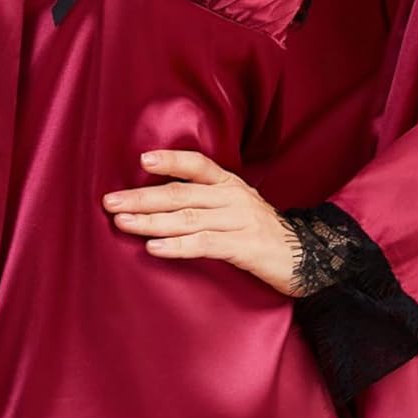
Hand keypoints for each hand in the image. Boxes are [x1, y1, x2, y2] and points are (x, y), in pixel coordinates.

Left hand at [101, 148, 301, 295]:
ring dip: (150, 221)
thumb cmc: (261, 233)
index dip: (171, 161)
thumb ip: (205, 200)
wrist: (307, 257)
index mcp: (230, 185)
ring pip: (187, 219)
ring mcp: (240, 222)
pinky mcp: (244, 247)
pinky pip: (204, 244)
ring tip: (123, 223)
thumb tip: (159, 200)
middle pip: (180, 194)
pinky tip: (153, 248)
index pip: (197, 165)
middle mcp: (233, 198)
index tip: (142, 160)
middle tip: (110, 202)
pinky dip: (176, 246)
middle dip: (142, 197)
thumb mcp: (237, 207)